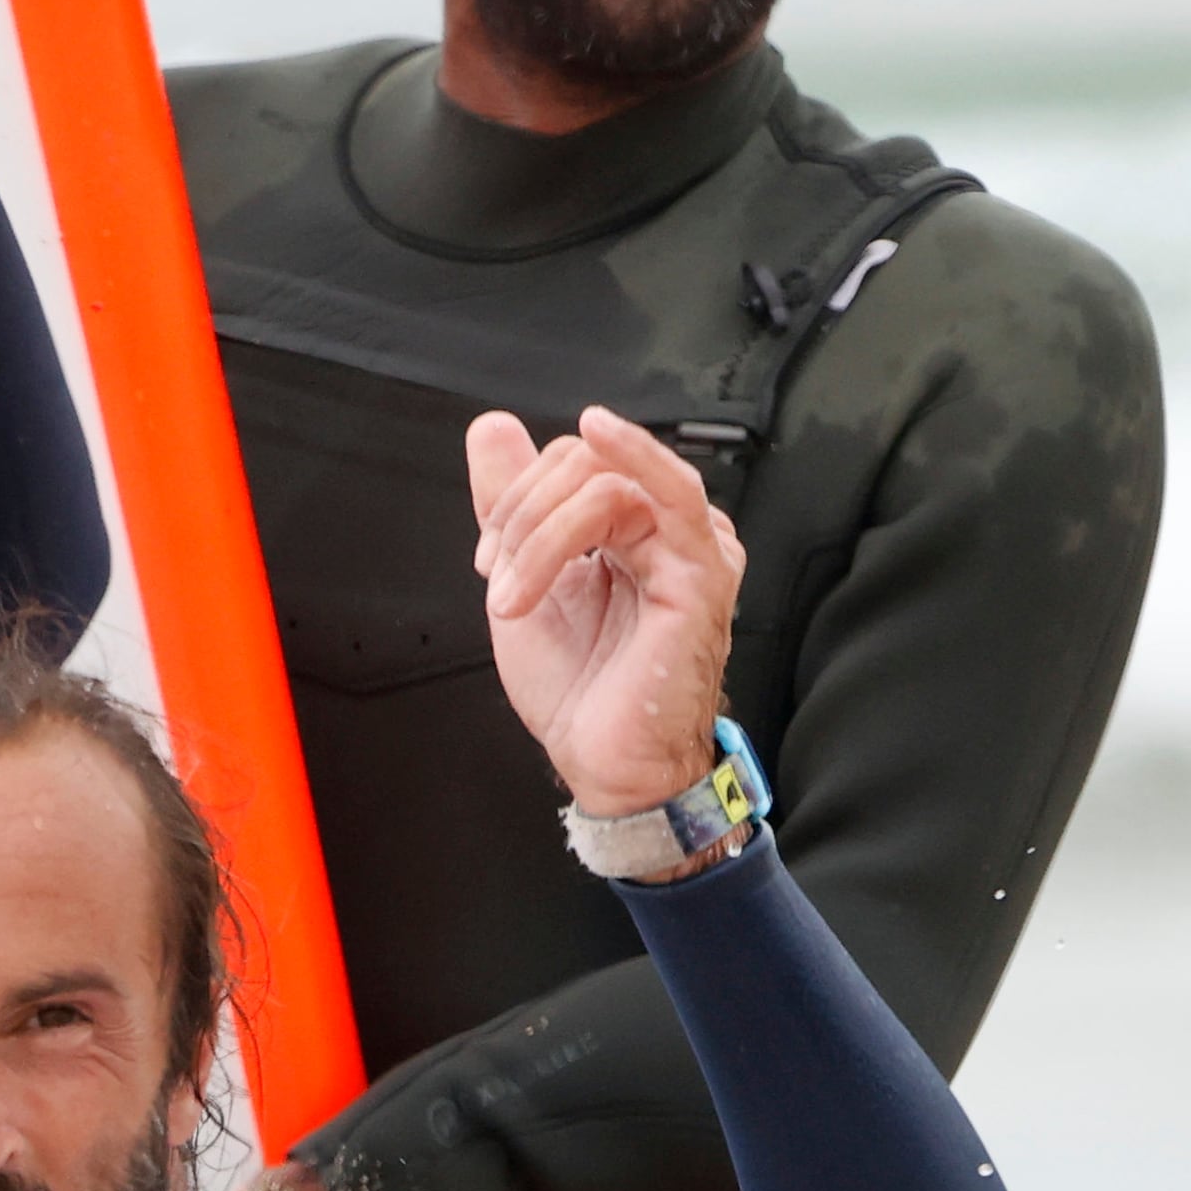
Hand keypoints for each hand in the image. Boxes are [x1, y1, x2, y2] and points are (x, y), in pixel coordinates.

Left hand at [467, 406, 743, 820]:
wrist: (604, 762)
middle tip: (498, 579)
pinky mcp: (701, 571)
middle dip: (520, 515)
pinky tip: (597, 434)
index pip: (572, 464)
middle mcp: (664, 530)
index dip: (514, 499)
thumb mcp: (522, 578)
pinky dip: (630, 455)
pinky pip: (670, 491)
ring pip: (607, 482)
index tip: (488, 563)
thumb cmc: (580, 687)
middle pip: (586, 464)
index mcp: (630, 529)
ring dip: (542, 530)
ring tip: (517, 591)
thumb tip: (491, 428)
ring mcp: (689, 546)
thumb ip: (510, 502)